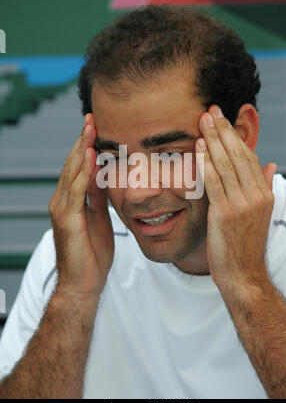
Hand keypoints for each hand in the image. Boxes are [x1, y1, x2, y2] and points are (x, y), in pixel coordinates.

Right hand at [49, 113, 113, 299]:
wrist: (83, 284)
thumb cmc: (92, 254)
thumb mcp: (99, 219)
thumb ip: (98, 197)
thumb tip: (106, 176)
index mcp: (71, 200)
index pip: (78, 167)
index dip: (87, 146)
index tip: (96, 126)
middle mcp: (62, 200)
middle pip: (73, 164)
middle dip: (83, 141)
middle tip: (92, 117)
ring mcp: (62, 209)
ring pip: (72, 173)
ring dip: (83, 149)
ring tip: (91, 128)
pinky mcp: (67, 220)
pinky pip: (76, 191)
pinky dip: (84, 172)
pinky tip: (92, 157)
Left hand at [195, 105, 276, 291]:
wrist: (243, 275)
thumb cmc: (245, 244)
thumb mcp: (259, 213)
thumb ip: (263, 186)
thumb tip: (270, 166)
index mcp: (264, 193)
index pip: (248, 156)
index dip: (234, 136)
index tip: (222, 118)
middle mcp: (256, 196)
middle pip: (238, 155)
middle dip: (223, 130)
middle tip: (210, 110)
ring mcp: (242, 205)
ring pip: (226, 164)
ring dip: (213, 140)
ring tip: (202, 121)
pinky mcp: (225, 214)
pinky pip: (214, 182)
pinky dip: (205, 163)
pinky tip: (197, 148)